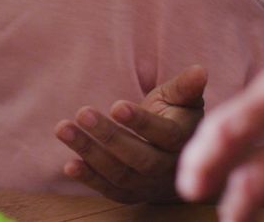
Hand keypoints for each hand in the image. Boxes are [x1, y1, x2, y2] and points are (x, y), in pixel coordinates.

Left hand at [55, 65, 206, 202]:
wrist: (177, 158)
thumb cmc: (176, 117)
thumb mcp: (182, 99)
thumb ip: (186, 87)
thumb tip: (200, 70)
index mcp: (183, 140)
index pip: (164, 134)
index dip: (140, 122)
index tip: (116, 106)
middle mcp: (167, 166)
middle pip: (139, 156)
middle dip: (109, 136)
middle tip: (81, 113)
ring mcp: (148, 183)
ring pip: (119, 173)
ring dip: (89, 152)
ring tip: (64, 129)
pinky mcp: (130, 193)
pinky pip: (109, 189)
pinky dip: (89, 179)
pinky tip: (69, 165)